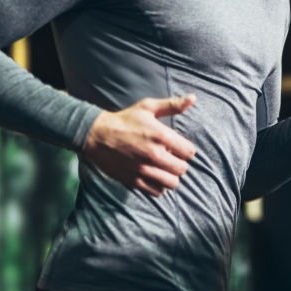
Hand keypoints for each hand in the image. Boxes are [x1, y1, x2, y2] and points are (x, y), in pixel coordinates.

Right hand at [81, 94, 197, 196]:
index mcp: (161, 136)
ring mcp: (144, 170)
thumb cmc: (124, 119)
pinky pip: (157, 192)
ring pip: (172, 183)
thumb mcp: (148, 107)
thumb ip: (173, 105)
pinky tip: (154, 176)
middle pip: (182, 169)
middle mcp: (154, 155)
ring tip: (164, 169)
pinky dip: (159, 186)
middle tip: (171, 158)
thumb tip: (193, 98)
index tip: (178, 147)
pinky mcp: (134, 181)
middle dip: (179, 163)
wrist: (97, 135)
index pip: (189, 152)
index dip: (186, 150)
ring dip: (171, 176)